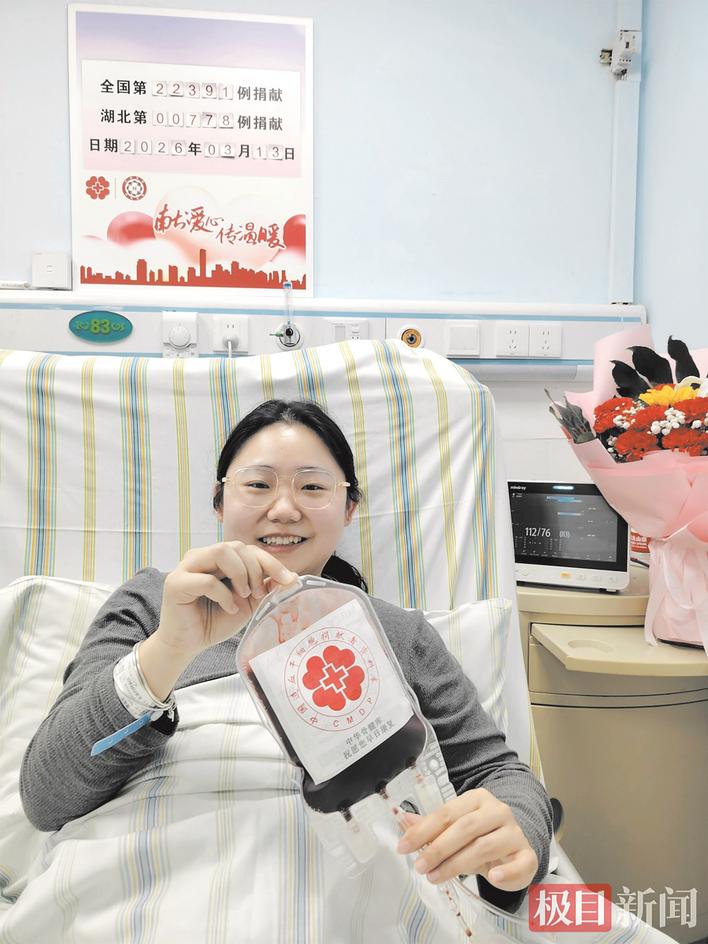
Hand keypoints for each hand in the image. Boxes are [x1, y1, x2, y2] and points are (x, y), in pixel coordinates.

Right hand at [157, 541, 296, 657]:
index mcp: (219, 559)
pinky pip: (206, 580)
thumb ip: (265, 588)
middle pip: (236, 546)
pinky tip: (229, 609)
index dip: (271, 562)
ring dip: (240, 574)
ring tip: (244, 596)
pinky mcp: (176, 583)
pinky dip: (224, 595)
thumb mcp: (248, 604)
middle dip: (255, 569)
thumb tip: (291, 577)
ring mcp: (187, 567)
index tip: (288, 580)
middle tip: (258, 594)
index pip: (248, 549)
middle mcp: (202, 556)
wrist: (188, 644)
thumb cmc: (215, 621)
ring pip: (220, 552)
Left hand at [396, 787, 537, 892]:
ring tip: (435, 877)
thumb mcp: (455, 828)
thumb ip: (431, 825)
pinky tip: (492, 878)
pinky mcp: (528, 855)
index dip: (423, 830)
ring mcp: (515, 832)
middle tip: (419, 866)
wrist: (516, 844)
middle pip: (464, 828)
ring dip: (457, 865)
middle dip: (438, 848)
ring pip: (484, 847)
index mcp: (477, 799)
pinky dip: (506, 872)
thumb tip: (402, 819)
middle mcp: (497, 811)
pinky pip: (520, 863)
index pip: (446, 813)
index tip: (403, 847)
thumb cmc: (481, 836)